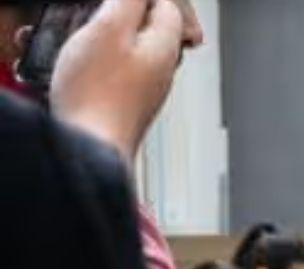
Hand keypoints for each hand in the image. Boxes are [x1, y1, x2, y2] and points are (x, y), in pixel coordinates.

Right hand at [49, 0, 185, 162]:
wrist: (90, 150)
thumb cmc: (98, 94)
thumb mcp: (110, 30)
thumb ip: (129, 3)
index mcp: (165, 48)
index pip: (169, 8)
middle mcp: (162, 72)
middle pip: (149, 30)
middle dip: (120, 16)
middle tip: (94, 13)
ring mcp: (144, 92)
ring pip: (126, 52)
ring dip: (100, 38)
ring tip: (73, 38)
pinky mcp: (123, 107)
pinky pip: (110, 74)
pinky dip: (90, 62)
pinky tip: (66, 66)